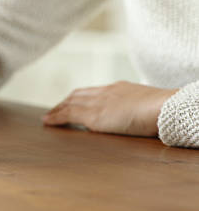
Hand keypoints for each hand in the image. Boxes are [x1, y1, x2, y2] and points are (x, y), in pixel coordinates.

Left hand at [42, 81, 176, 135]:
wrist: (163, 107)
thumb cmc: (163, 111)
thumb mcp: (148, 108)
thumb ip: (138, 110)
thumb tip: (135, 118)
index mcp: (120, 88)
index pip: (94, 91)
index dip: (81, 97)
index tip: (72, 102)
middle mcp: (106, 92)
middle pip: (78, 94)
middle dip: (65, 102)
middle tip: (55, 110)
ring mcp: (98, 102)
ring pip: (70, 103)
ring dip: (57, 109)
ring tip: (48, 117)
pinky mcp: (92, 115)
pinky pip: (67, 114)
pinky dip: (55, 117)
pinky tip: (47, 122)